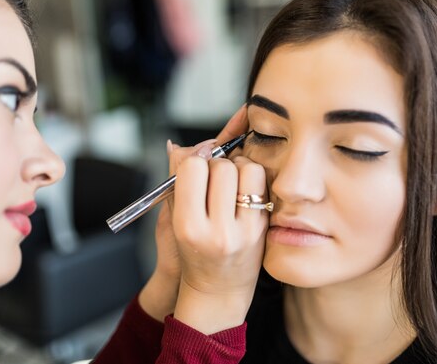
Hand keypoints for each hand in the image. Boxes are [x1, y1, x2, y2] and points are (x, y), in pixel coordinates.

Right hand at [138, 105, 248, 320]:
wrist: (217, 290)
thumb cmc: (193, 250)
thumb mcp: (174, 220)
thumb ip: (176, 181)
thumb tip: (181, 146)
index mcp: (188, 226)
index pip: (192, 168)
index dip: (194, 162)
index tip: (196, 168)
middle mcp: (217, 231)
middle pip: (221, 166)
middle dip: (216, 165)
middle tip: (213, 178)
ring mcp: (244, 231)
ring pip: (246, 168)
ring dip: (238, 167)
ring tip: (231, 182)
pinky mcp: (262, 228)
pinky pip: (261, 182)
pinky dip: (252, 177)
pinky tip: (244, 190)